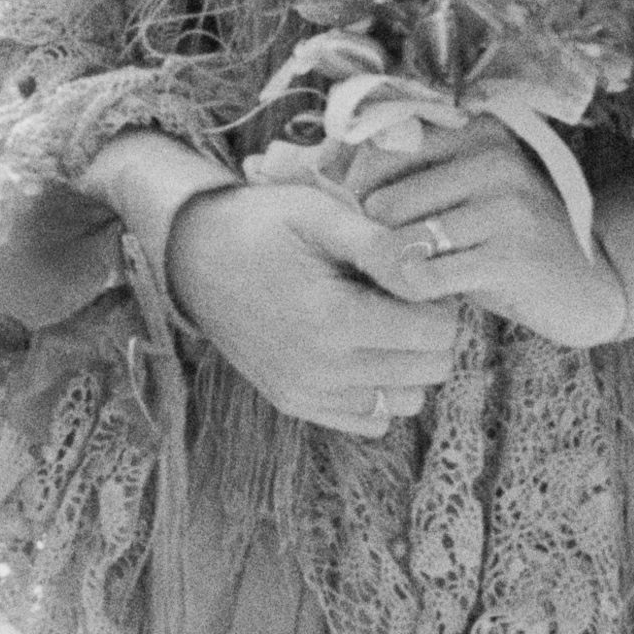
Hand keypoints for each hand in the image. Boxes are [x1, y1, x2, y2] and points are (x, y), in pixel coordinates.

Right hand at [163, 179, 462, 436]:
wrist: (194, 256)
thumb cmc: (264, 225)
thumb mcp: (320, 213)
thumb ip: (380, 245)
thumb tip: (430, 273)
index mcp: (331, 319)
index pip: (437, 333)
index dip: (439, 300)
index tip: (412, 277)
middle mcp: (320, 370)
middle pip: (430, 369)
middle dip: (429, 331)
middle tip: (400, 295)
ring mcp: (306, 394)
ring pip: (408, 400)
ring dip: (409, 363)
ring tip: (380, 320)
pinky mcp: (295, 404)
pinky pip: (372, 420)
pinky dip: (380, 390)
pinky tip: (360, 349)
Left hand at [356, 118, 633, 351]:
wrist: (585, 284)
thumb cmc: (506, 237)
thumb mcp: (465, 191)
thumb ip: (407, 175)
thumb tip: (306, 167)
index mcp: (477, 130)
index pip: (379, 150)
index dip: (357, 191)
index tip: (367, 219)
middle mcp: (493, 158)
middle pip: (384, 199)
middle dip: (372, 235)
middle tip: (380, 257)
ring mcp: (506, 205)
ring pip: (403, 238)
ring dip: (392, 266)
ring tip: (402, 275)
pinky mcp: (511, 255)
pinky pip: (428, 275)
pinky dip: (415, 289)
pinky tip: (425, 292)